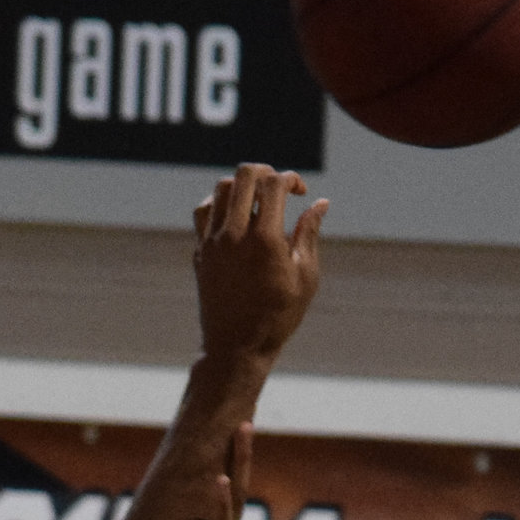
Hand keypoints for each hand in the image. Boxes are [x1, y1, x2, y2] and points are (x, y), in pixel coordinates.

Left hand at [191, 428, 255, 519]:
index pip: (227, 492)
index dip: (230, 463)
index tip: (233, 431)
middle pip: (237, 486)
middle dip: (241, 452)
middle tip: (245, 416)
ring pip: (234, 499)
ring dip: (239, 464)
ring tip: (243, 429)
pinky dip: (219, 506)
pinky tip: (217, 481)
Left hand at [193, 163, 324, 372]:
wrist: (236, 348)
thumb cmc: (278, 316)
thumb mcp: (305, 277)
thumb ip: (310, 234)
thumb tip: (320, 203)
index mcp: (265, 241)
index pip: (274, 184)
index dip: (291, 178)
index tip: (301, 193)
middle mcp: (234, 235)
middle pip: (244, 175)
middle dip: (266, 172)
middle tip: (278, 188)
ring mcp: (213, 242)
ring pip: (220, 188)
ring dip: (242, 185)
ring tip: (257, 200)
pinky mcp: (200, 251)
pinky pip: (203, 211)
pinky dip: (218, 202)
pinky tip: (234, 215)